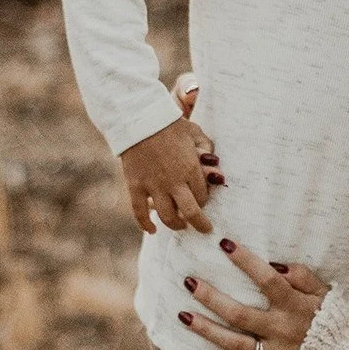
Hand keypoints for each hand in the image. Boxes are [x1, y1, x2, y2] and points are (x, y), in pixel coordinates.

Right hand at [119, 117, 222, 234]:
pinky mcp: (135, 186)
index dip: (204, 201)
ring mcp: (154, 186)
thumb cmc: (169, 123)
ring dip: (176, 225)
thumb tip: (213, 164)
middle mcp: (174, 181)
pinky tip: (152, 230)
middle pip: (191, 213)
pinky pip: (140, 213)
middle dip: (200, 224)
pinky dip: (145, 225)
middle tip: (204, 229)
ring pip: (168, 217)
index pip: (203, 196)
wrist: (139, 118)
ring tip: (180, 225)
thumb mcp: (195, 132)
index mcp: (191, 168)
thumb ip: (206, 148)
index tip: (202, 201)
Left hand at [177, 238, 327, 349]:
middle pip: (240, 313)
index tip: (224, 244)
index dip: (246, 261)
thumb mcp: (327, 295)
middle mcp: (284, 332)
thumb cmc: (335, 324)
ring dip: (207, 329)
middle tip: (188, 282)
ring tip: (182, 314)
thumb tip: (276, 264)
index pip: (268, 279)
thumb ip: (304, 277)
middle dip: (212, 297)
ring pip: (235, 343)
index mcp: (296, 307)